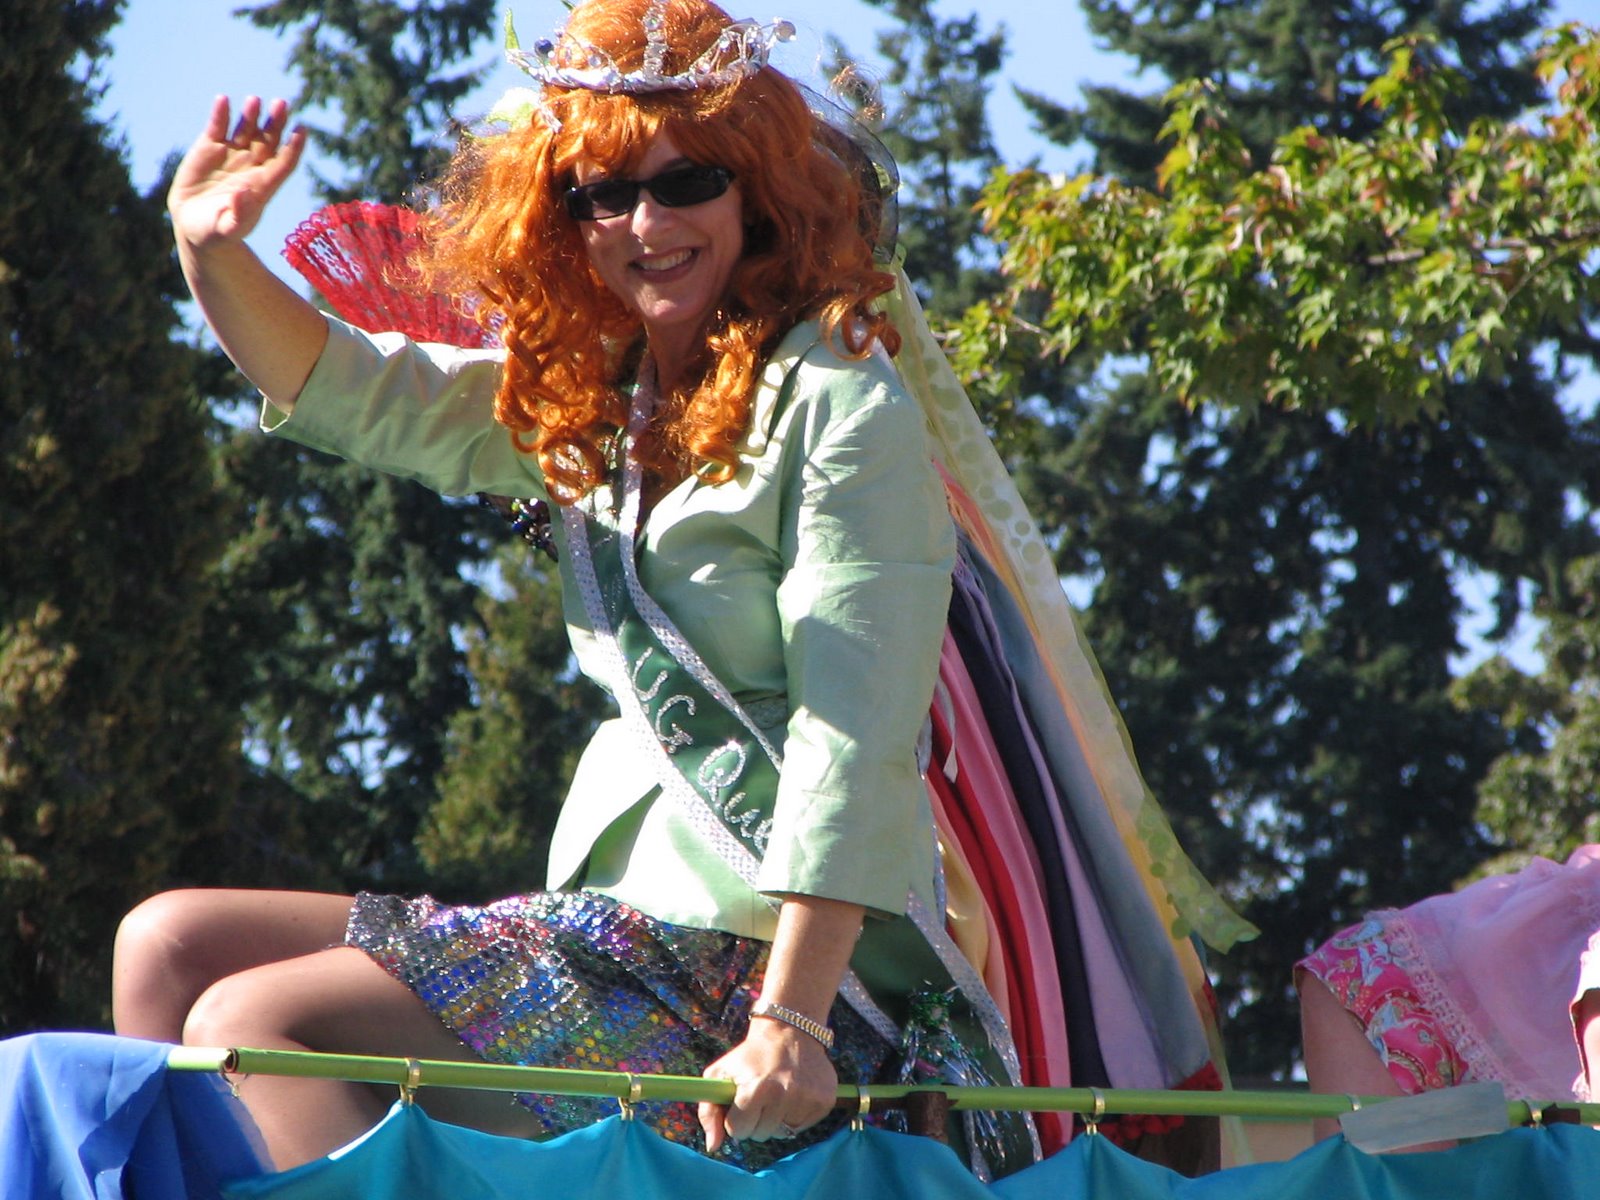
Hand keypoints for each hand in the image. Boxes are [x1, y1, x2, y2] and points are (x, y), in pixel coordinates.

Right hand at [169, 95, 305, 252]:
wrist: (194, 227)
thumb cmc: (217, 234)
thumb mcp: (227, 229)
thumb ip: (240, 214)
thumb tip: (247, 192)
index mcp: (263, 186)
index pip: (284, 163)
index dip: (294, 147)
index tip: (302, 130)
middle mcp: (252, 166)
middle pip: (270, 140)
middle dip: (277, 123)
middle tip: (282, 104)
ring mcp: (232, 154)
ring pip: (247, 130)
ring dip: (252, 115)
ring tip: (255, 101)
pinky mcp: (209, 147)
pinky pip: (218, 127)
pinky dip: (221, 114)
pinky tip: (223, 100)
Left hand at [698, 1017, 836, 1153]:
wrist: (789, 1031)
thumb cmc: (750, 1057)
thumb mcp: (720, 1074)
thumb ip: (708, 1112)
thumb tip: (713, 1146)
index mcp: (756, 1089)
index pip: (738, 1130)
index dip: (736, 1118)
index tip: (741, 1103)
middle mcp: (784, 1095)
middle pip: (760, 1134)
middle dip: (755, 1120)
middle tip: (760, 1097)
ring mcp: (807, 1099)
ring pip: (782, 1133)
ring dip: (776, 1119)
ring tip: (777, 1094)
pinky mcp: (825, 1101)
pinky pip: (801, 1127)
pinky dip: (794, 1117)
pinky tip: (793, 1095)